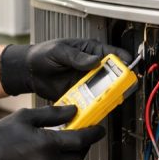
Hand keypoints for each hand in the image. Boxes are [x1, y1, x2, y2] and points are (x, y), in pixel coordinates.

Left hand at [0, 38, 131, 100]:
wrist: (29, 72)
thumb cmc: (43, 55)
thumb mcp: (59, 51)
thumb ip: (76, 56)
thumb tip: (94, 61)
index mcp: (90, 51)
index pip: (112, 55)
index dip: (123, 61)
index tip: (128, 68)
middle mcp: (92, 68)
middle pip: (112, 75)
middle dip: (118, 82)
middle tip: (119, 88)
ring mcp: (87, 82)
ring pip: (104, 90)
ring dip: (106, 96)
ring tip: (106, 100)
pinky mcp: (80, 95)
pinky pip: (91, 101)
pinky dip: (93, 106)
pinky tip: (93, 108)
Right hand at [0, 105, 105, 159]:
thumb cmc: (2, 135)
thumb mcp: (27, 117)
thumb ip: (53, 114)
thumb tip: (74, 111)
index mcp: (48, 145)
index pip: (81, 140)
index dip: (93, 134)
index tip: (99, 129)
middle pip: (78, 157)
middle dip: (82, 146)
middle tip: (79, 136)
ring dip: (69, 158)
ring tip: (60, 147)